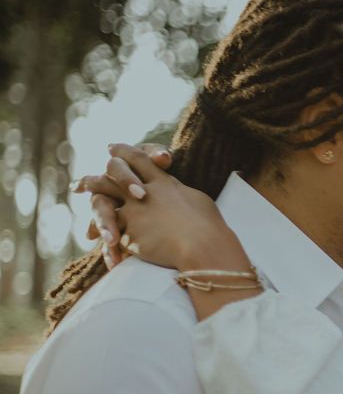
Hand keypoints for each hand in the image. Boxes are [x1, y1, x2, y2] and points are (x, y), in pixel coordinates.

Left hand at [76, 143, 243, 271]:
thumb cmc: (210, 227)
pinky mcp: (129, 233)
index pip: (141, 159)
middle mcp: (145, 192)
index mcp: (165, 183)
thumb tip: (178, 190)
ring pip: (103, 197)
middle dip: (100, 170)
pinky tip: (98, 242)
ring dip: (92, 195)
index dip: (125, 152)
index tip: (112, 147)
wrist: (203, 246)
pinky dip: (106, 239)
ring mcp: (134, 212)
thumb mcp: (199, 202)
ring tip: (80, 191)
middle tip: (92, 167)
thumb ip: (182, 193)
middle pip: (116, 172)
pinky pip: (111, 233)